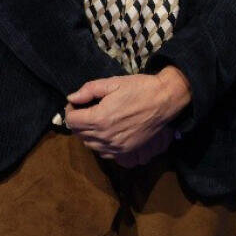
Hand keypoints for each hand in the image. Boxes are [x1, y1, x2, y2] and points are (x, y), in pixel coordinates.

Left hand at [63, 68, 191, 160]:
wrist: (165, 100)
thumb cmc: (139, 88)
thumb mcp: (113, 82)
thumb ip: (89, 90)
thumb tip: (72, 98)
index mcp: (100, 118)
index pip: (71, 120)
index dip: (70, 110)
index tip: (77, 103)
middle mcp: (105, 136)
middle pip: (78, 133)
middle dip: (77, 121)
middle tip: (85, 109)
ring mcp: (116, 146)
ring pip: (89, 144)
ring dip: (86, 133)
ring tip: (94, 120)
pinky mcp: (125, 150)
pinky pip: (103, 153)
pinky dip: (99, 144)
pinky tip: (105, 132)